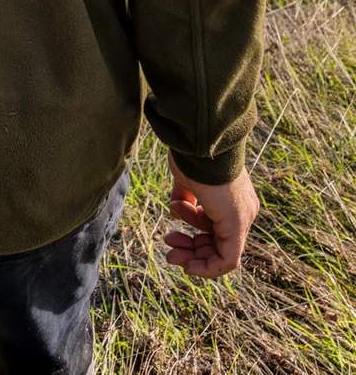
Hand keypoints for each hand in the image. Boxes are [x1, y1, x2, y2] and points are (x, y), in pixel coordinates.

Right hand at [163, 148, 259, 279]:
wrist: (199, 143)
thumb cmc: (192, 157)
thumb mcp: (186, 179)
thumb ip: (185, 197)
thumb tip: (178, 210)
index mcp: (232, 198)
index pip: (214, 227)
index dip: (191, 233)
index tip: (171, 234)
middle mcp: (243, 210)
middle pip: (217, 242)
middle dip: (190, 248)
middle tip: (168, 246)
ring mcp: (242, 218)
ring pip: (220, 252)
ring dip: (193, 256)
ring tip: (170, 250)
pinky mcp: (236, 225)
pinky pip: (227, 259)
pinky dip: (208, 268)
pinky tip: (190, 267)